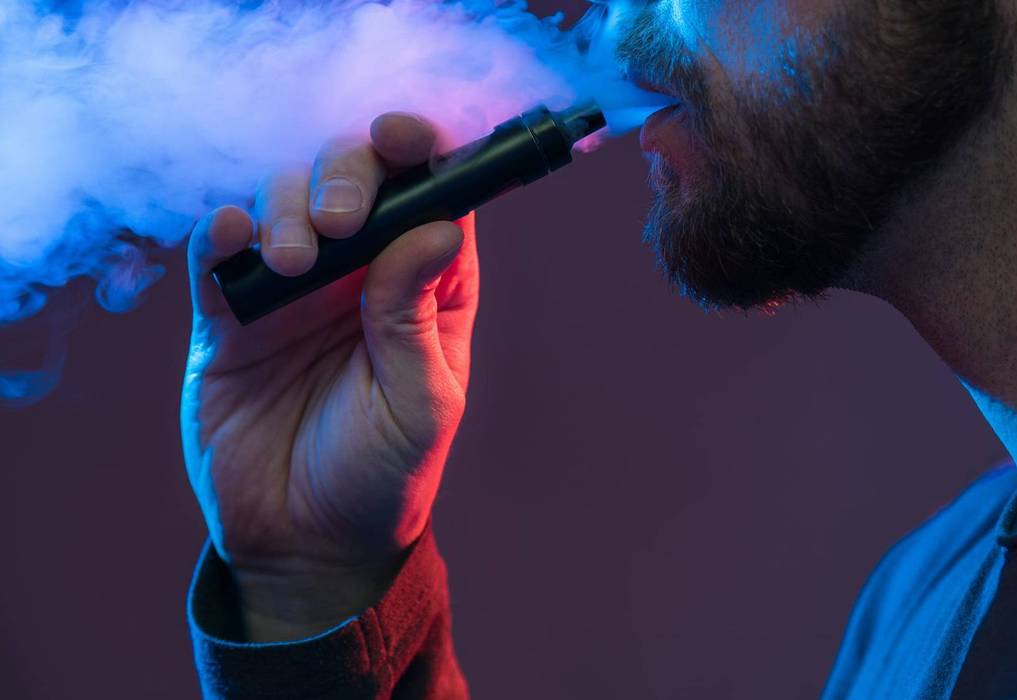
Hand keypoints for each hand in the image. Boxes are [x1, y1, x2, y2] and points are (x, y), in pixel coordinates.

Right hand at [180, 113, 477, 640]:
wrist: (306, 543)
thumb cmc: (383, 474)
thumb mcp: (421, 404)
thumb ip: (416, 316)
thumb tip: (438, 226)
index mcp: (424, 286)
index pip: (430, 195)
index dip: (420, 153)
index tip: (402, 137)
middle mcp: (360, 272)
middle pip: (354, 178)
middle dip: (344, 173)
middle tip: (338, 219)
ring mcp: (292, 289)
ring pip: (282, 198)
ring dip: (283, 206)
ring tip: (289, 263)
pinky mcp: (229, 316)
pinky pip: (217, 253)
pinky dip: (221, 232)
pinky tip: (234, 238)